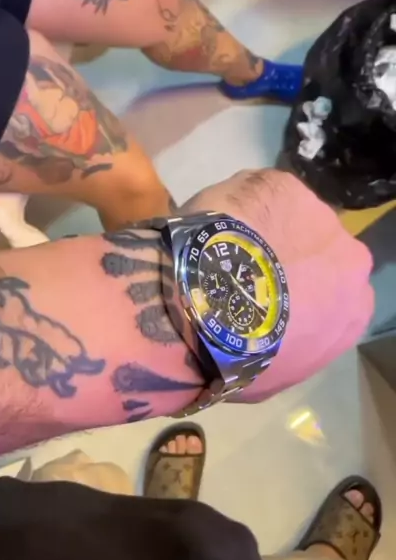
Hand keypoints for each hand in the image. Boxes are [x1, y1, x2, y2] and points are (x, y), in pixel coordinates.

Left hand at [182, 169, 373, 401]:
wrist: (206, 312)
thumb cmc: (242, 358)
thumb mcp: (279, 374)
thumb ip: (294, 348)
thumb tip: (277, 341)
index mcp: (354, 306)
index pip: (335, 290)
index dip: (302, 289)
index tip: (270, 295)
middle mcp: (349, 256)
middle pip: (318, 248)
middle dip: (289, 253)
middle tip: (244, 268)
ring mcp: (318, 213)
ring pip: (287, 217)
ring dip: (261, 227)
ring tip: (220, 246)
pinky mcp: (282, 184)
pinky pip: (256, 193)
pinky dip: (235, 206)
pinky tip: (210, 225)